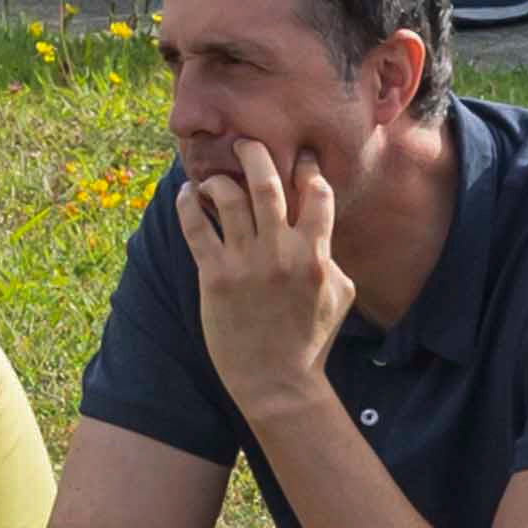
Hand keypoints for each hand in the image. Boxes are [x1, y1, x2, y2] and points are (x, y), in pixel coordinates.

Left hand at [175, 139, 357, 418]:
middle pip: (267, 182)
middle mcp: (282, 252)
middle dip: (256, 153)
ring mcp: (247, 263)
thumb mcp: (340, 296)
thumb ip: (332, 258)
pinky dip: (188, 203)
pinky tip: (187, 194)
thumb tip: (324, 231)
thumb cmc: (310, 341)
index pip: (316, 193)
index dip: (307, 168)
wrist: (277, 384)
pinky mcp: (216, 277)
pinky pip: (196, 226)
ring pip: (228, 197)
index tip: (298, 158)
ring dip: (219, 179)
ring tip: (213, 179)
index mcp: (316, 255)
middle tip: (246, 143)